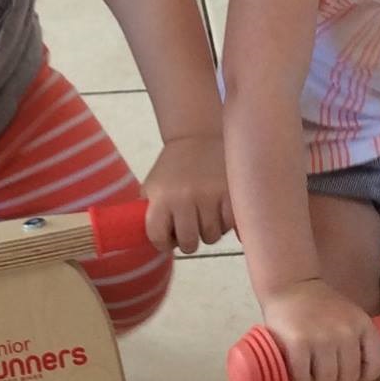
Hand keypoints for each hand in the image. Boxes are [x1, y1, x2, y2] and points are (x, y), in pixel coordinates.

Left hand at [142, 133, 231, 253]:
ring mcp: (209, 195)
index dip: (163, 243)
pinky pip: (230, 224)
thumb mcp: (152, 187)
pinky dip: (227, 224)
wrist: (197, 137)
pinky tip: (221, 214)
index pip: (158, 237)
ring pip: (211, 236)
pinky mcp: (230, 192)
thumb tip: (149, 241)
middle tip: (190, 229)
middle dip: (188, 241)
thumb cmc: (172, 167)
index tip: (168, 238)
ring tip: (205, 217)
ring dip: (208, 232)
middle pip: (189, 243)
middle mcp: (184, 198)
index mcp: (161, 197)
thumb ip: (148, 214)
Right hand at [260, 279, 379, 380]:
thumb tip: (361, 375)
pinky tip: (297, 371)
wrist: (290, 284)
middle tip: (324, 377)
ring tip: (310, 377)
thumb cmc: (319, 305)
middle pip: (349, 380)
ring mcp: (322, 339)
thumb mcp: (350, 316)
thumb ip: (358, 340)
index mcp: (363, 325)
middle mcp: (346, 333)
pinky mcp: (298, 344)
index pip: (376, 364)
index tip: (349, 371)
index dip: (363, 374)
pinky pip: (304, 379)